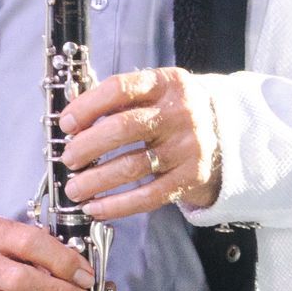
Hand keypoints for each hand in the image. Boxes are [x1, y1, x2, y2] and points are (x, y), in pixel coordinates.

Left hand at [59, 67, 221, 219]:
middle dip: (87, 146)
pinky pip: (148, 196)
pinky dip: (117, 205)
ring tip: (75, 188)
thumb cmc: (174, 111)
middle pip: (123, 128)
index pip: (119, 88)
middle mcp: (179, 113)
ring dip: (96, 180)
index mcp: (166, 83)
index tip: (66, 124)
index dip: (87, 106)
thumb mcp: (155, 91)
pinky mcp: (190, 178)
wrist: (226, 133)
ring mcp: (187, 147)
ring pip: (132, 166)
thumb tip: (72, 121)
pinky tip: (96, 207)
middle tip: (68, 158)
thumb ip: (119, 100)